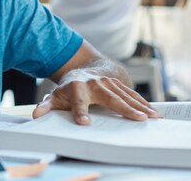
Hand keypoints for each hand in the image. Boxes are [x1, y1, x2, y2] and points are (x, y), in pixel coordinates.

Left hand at [32, 69, 158, 124]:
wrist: (83, 69)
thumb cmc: (68, 88)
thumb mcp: (55, 96)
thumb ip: (46, 105)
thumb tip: (36, 114)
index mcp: (76, 88)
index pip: (78, 101)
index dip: (80, 111)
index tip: (84, 123)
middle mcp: (93, 83)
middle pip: (109, 98)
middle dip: (123, 108)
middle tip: (136, 119)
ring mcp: (107, 82)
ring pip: (124, 95)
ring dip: (139, 106)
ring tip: (150, 117)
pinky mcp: (117, 83)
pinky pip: (131, 94)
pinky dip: (143, 103)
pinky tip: (153, 112)